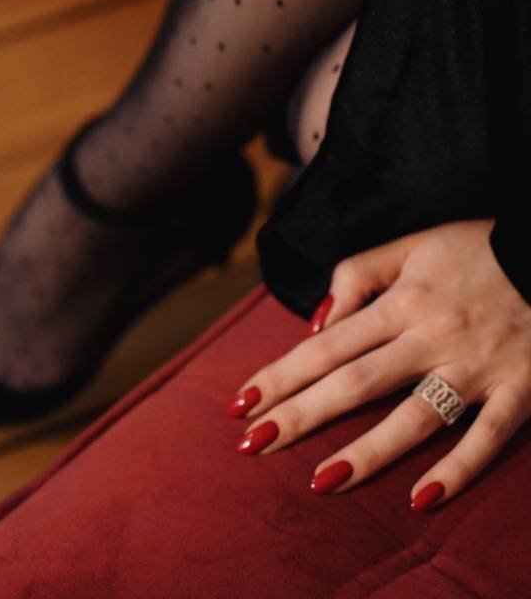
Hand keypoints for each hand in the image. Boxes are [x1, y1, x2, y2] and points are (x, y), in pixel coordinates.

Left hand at [227, 221, 530, 509]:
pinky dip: (458, 468)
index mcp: (404, 302)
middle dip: (301, 414)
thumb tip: (318, 321)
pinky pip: (487, 437)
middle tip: (253, 445)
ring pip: (415, 417)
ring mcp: (476, 368)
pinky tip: (422, 499)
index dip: (282, 375)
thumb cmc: (475, 251)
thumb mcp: (412, 246)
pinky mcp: (519, 390)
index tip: (241, 403)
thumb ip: (360, 274)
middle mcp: (433, 336)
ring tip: (321, 481)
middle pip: (357, 383)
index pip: (328, 345)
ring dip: (368, 451)